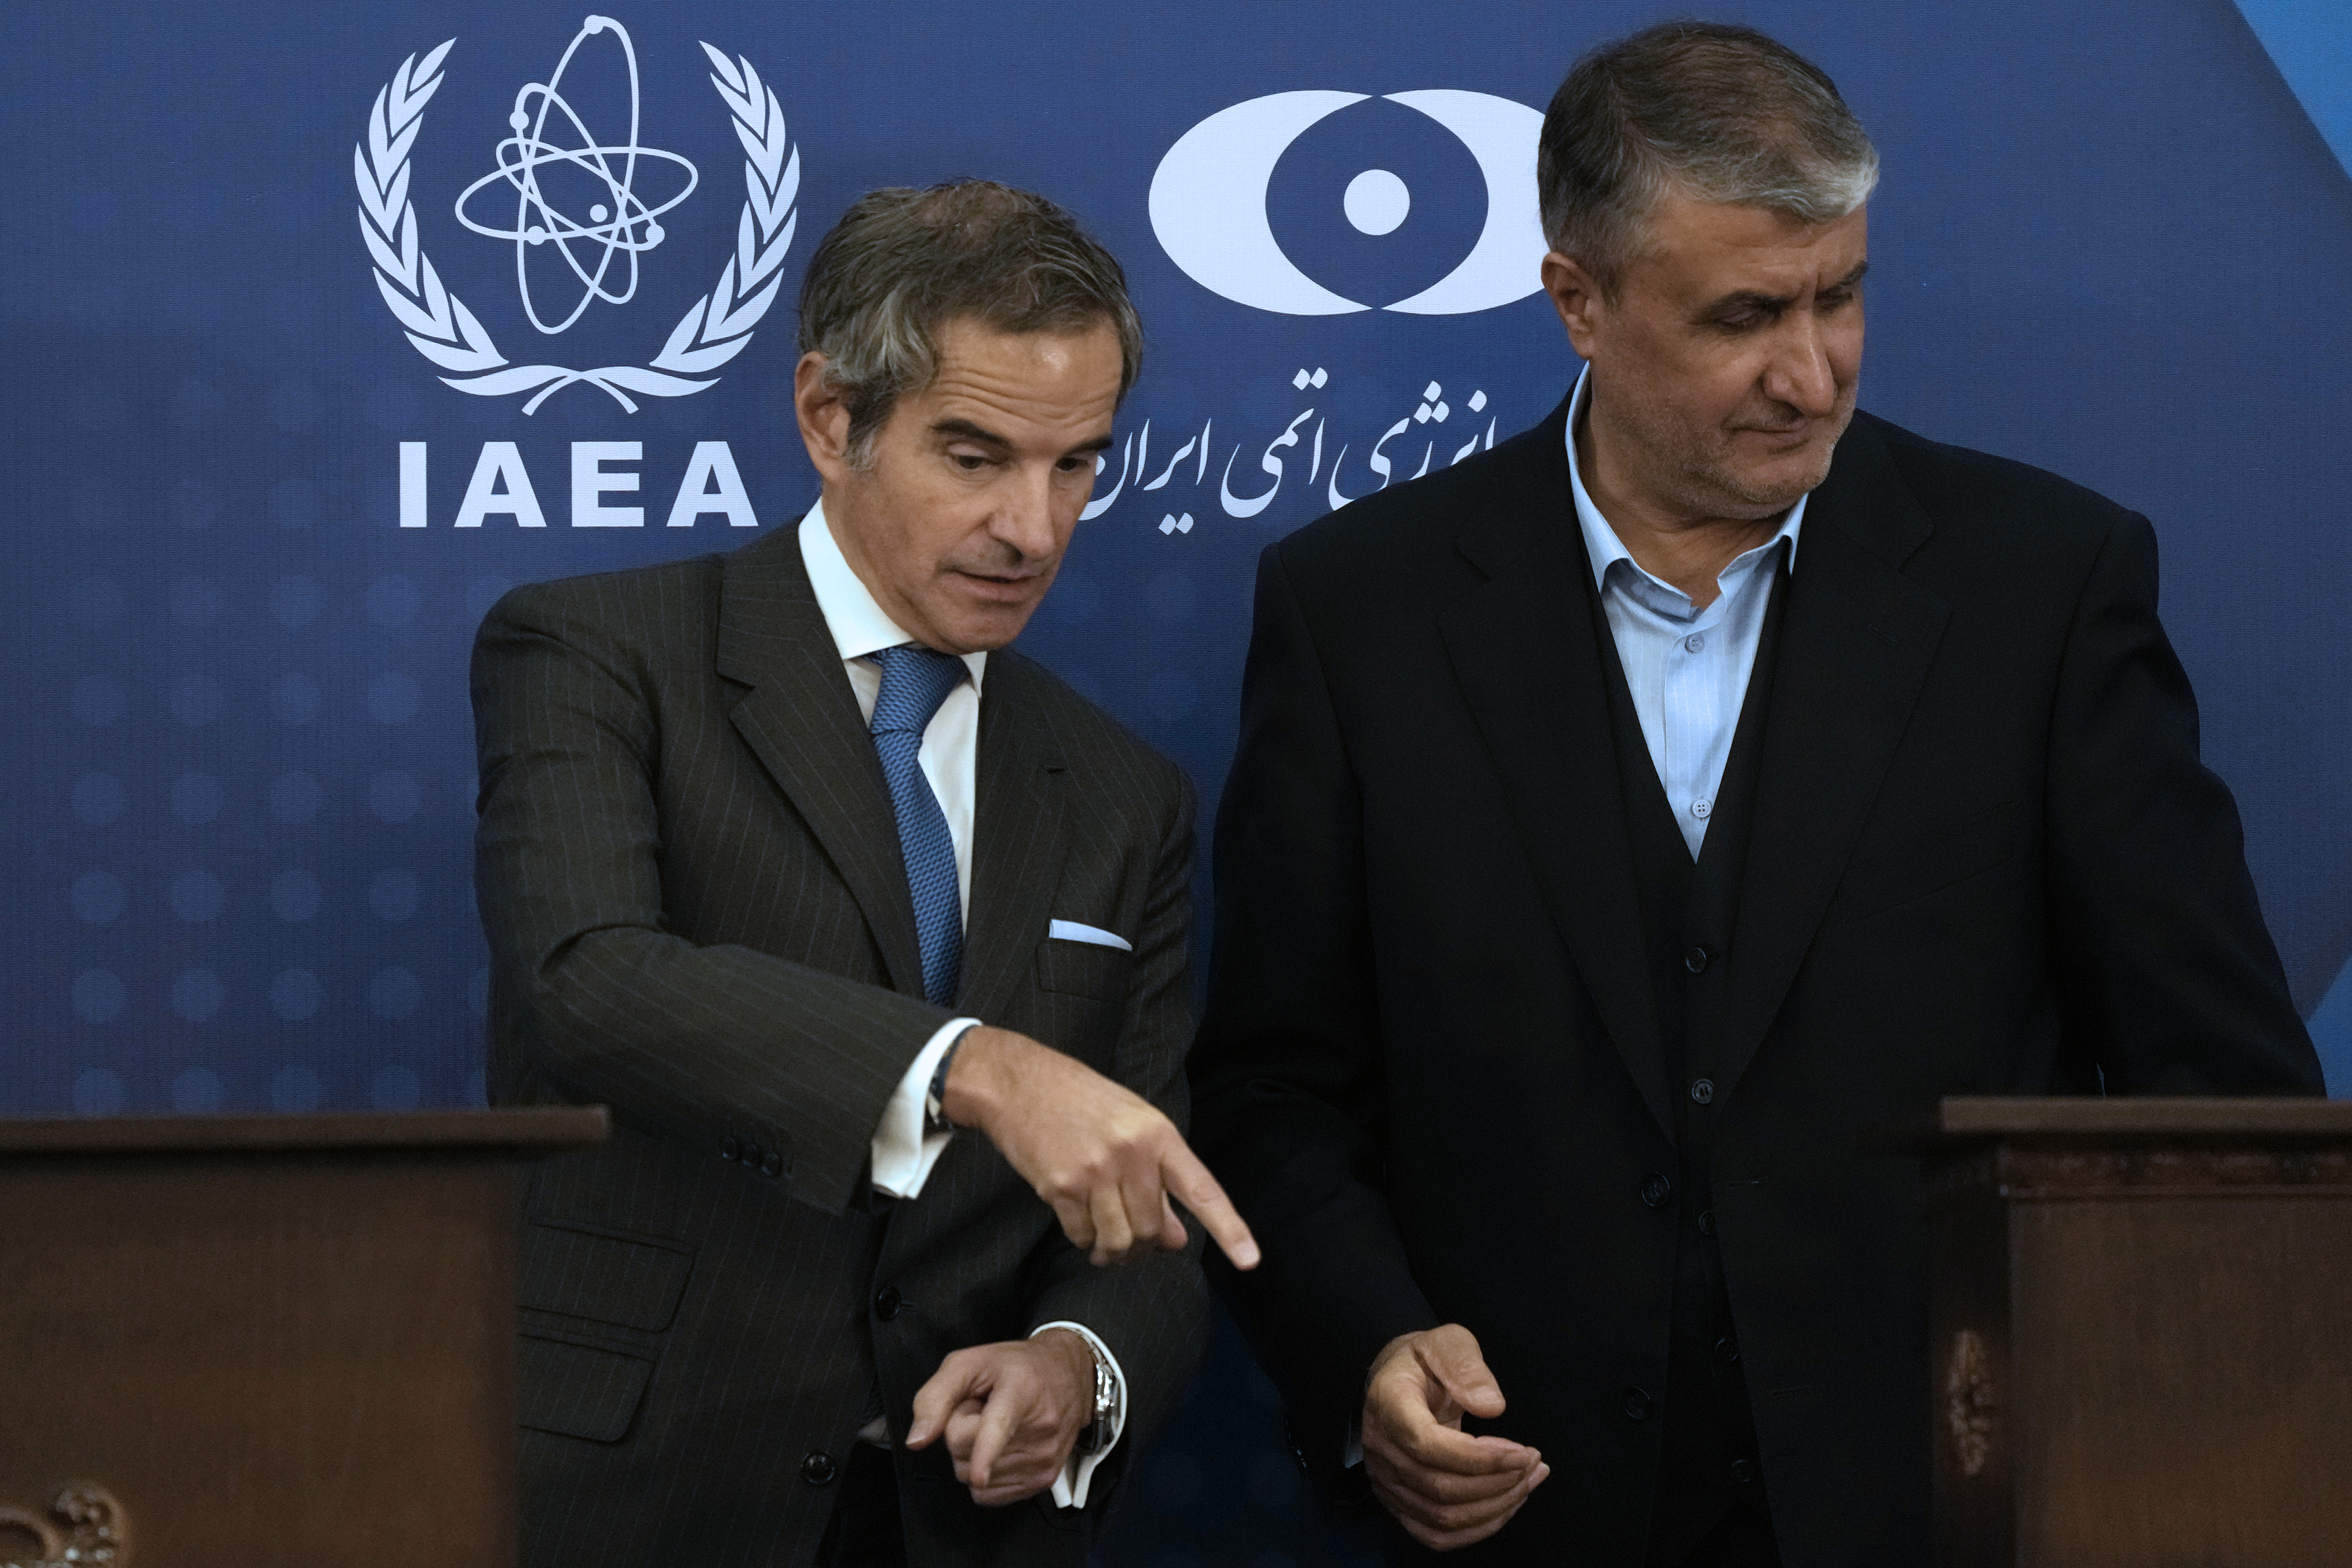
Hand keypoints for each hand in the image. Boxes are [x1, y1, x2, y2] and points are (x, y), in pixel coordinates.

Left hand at [905, 1330, 1094, 1505]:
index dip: (986, 1451)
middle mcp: (1040, 1428)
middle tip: (982, 1409)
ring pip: (975, 1479)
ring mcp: (1044, 1458)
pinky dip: (985, 1475)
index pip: (999, 1426)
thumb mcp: (969, 1362)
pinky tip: (1004, 1449)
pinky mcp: (1044, 1480)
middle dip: (961, 1431)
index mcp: (1021, 1390)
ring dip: (973, 1455)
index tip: (981, 1474)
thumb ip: (935, 1396)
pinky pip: (989, 1495)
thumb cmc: (1017, 1367)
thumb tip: (917, 1440)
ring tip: (996, 1426)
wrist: (1069, 1377)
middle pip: (966, 1452)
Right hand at [943, 1026, 1259, 1270]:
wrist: (1019, 1083)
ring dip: (1113, 1253)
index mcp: (1158, 1135)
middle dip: (1144, 1247)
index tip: (1250, 1260)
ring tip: (1105, 1244)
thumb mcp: (1134, 1128)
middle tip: (1132, 1243)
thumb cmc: (1082, 1102)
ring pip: (1118, 1241)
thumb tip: (1177, 1239)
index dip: (1229, 1228)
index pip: (1201, 1190)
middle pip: (1152, 1230)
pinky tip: (1080, 1224)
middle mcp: (1131, 1155)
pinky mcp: (1059, 1187)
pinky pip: (1081, 1236)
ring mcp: (1094, 1172)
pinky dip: (1083, 1241)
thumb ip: (1159, 1181)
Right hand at [1362, 1325, 1547, 1550]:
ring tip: (1529, 1480)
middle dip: (1498, 1482)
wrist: (1395, 1382)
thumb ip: (1466, 1367)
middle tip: (1534, 1462)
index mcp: (1389, 1403)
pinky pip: (1437, 1535)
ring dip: (1496, 1506)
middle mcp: (1381, 1450)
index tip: (1524, 1451)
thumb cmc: (1425, 1361)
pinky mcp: (1399, 1503)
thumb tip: (1492, 1407)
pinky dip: (1478, 1528)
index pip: (1427, 1443)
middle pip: (1441, 1488)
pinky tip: (1507, 1504)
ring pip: (1443, 1516)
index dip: (1480, 1457)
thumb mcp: (1448, 1342)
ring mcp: (1387, 1482)